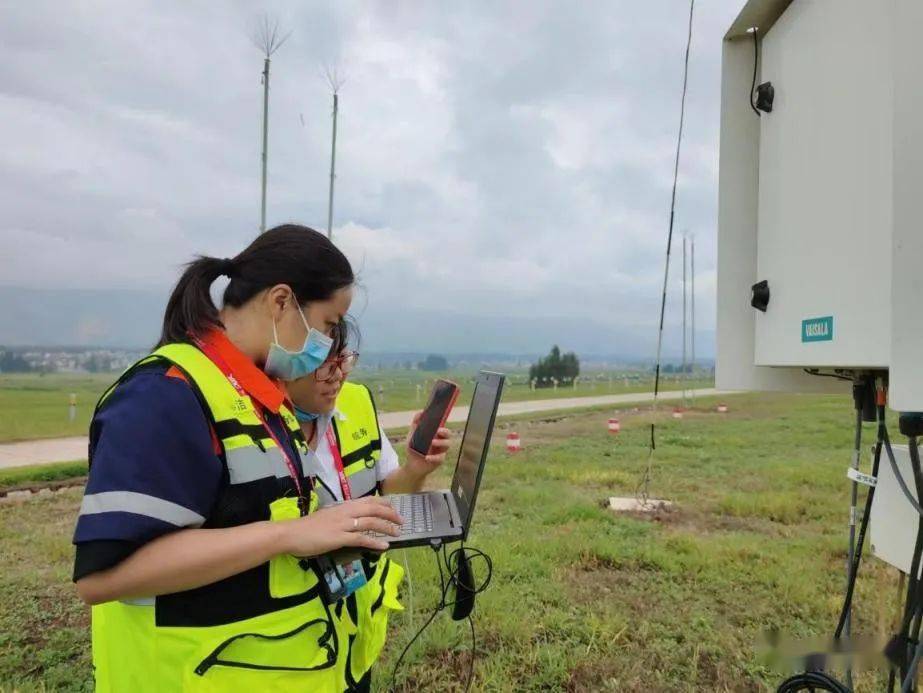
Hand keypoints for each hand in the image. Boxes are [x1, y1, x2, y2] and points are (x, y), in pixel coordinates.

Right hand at [278, 496, 402, 555]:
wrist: (291, 533)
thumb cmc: (307, 527)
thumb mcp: (328, 516)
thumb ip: (342, 517)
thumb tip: (354, 520)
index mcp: (343, 506)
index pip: (368, 500)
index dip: (383, 503)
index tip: (393, 507)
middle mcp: (345, 512)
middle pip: (373, 509)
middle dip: (390, 514)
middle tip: (401, 521)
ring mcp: (343, 524)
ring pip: (370, 522)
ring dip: (386, 528)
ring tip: (397, 533)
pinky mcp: (339, 538)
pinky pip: (361, 538)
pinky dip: (375, 542)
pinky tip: (384, 546)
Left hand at [406, 411, 451, 478]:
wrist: (411, 465)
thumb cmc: (414, 448)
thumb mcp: (412, 434)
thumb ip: (416, 422)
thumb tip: (421, 412)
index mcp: (436, 435)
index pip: (443, 427)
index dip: (444, 422)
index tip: (441, 418)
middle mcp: (441, 441)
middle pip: (448, 435)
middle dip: (445, 432)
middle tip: (438, 431)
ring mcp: (441, 451)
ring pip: (447, 445)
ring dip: (441, 442)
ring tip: (432, 442)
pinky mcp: (439, 461)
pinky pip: (440, 458)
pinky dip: (434, 457)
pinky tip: (427, 457)